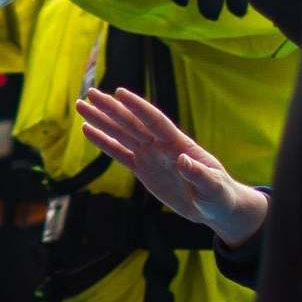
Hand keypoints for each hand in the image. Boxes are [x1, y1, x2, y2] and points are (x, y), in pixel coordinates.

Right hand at [75, 86, 269, 244]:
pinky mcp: (142, 169)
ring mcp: (150, 155)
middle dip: (111, 108)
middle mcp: (160, 145)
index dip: (138, 107)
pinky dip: (103, 142)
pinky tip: (88, 130)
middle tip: (90, 93)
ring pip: (121, 134)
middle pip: (132, 123)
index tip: (120, 93)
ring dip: (102, 120)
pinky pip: (119, 153)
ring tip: (82, 106)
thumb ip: (199, 175)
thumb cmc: (219, 195)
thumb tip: (183, 160)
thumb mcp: (213, 188)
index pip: (155, 121)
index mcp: (178, 144)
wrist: (214, 207)